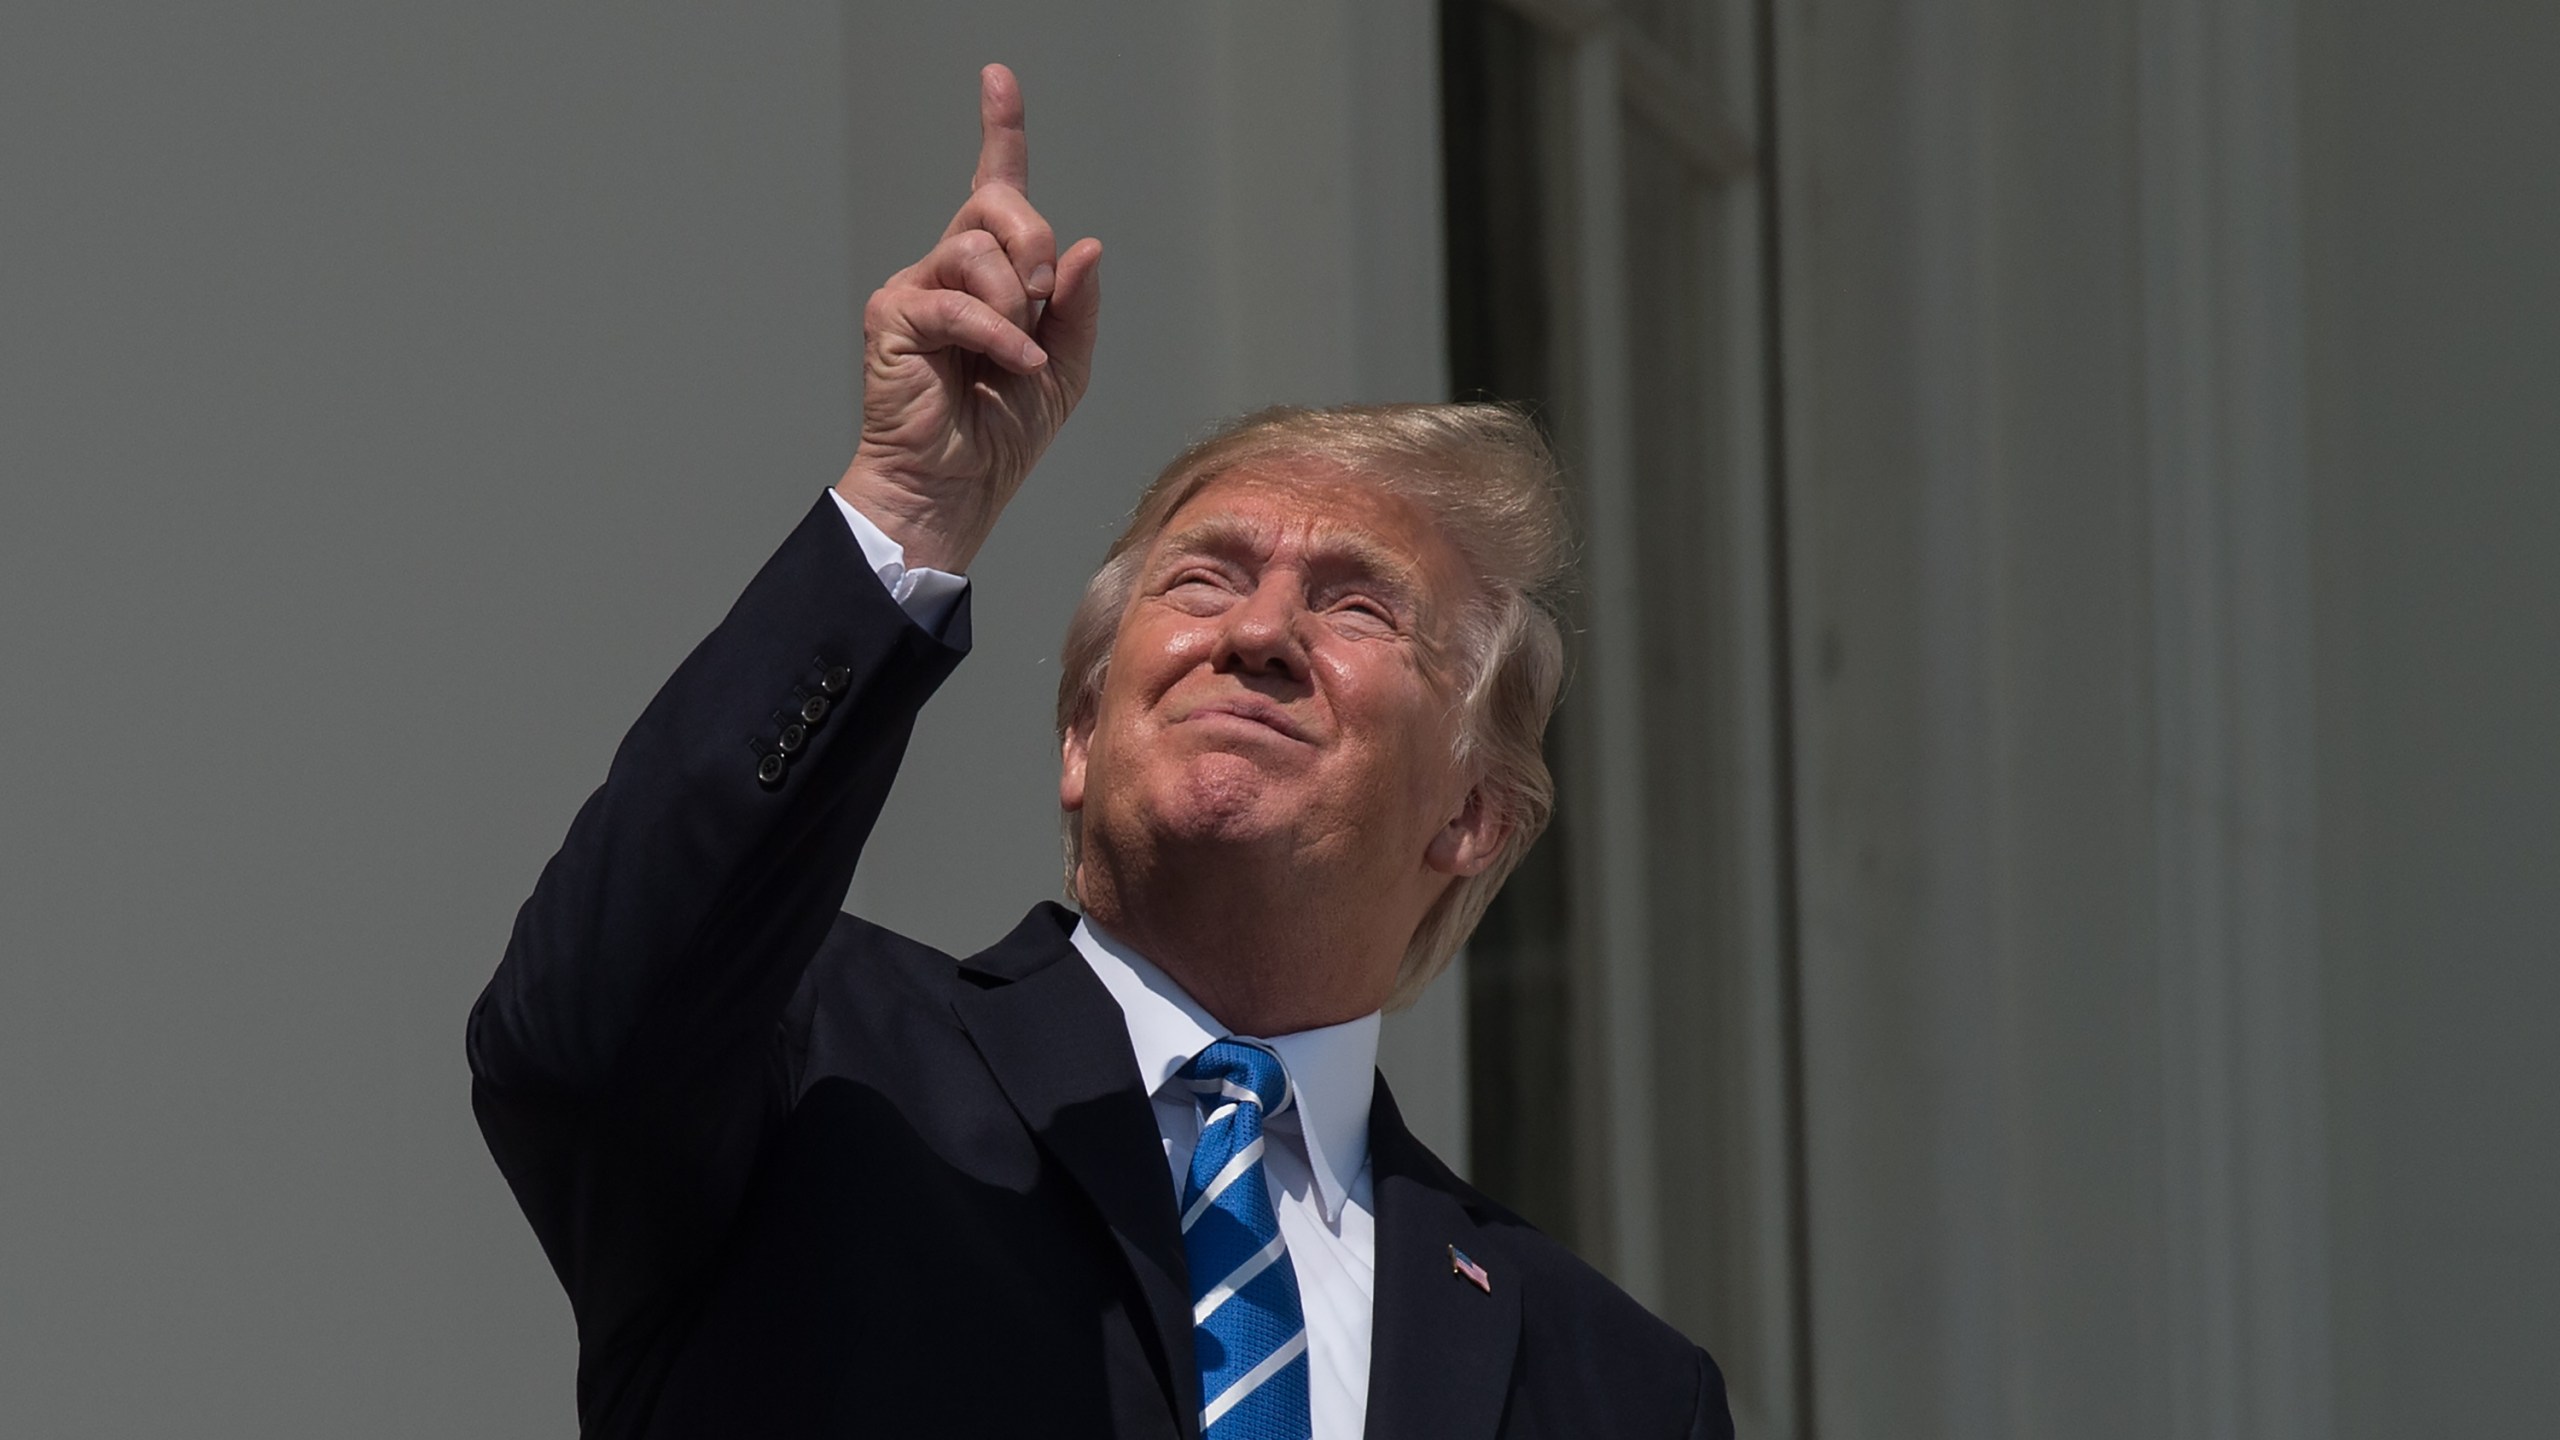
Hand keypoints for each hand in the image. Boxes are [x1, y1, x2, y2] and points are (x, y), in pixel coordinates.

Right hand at [836, 63, 1103, 573]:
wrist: (955, 490)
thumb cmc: (1001, 436)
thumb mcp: (1065, 366)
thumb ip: (1076, 306)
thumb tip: (1086, 244)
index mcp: (991, 274)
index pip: (995, 188)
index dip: (999, 130)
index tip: (997, 79)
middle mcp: (949, 269)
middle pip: (997, 204)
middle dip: (1034, 240)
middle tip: (1044, 294)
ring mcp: (916, 288)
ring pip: (975, 248)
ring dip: (1016, 302)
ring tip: (1021, 351)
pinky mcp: (893, 316)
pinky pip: (957, 302)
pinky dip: (998, 335)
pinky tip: (1014, 364)